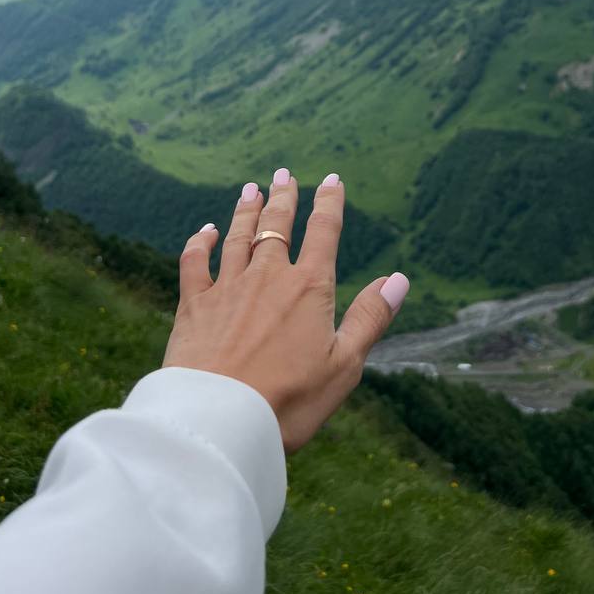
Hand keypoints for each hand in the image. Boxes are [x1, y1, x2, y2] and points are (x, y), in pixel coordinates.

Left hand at [162, 167, 409, 452]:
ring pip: (238, 236)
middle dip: (283, 197)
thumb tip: (399, 279)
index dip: (329, 203)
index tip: (331, 180)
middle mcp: (268, 277)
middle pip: (277, 225)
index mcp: (309, 288)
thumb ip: (371, 317)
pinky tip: (206, 231)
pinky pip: (195, 262)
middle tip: (283, 174)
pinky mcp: (194, 306)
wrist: (220, 419)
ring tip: (250, 189)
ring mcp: (228, 287)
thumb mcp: (345, 365)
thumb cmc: (289, 400)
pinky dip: (201, 242)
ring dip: (246, 210)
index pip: (324, 233)